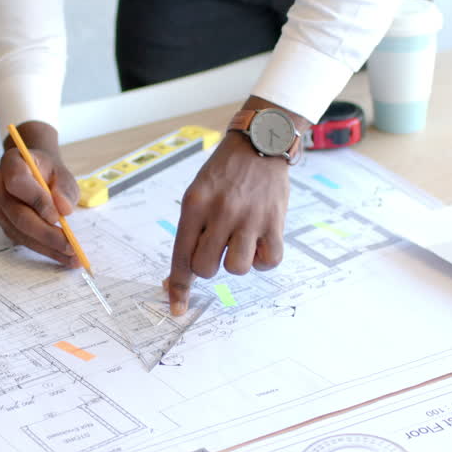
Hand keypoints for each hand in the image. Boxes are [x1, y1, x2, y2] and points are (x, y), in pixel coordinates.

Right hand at [0, 121, 80, 264]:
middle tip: (70, 246)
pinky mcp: (3, 223)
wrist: (36, 173)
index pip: (17, 182)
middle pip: (18, 214)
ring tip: (72, 256)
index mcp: (11, 163)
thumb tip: (64, 209)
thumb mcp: (62, 172)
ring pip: (19, 231)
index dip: (36, 200)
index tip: (57, 216)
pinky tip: (62, 255)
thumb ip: (65, 188)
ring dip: (47, 247)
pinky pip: (21, 240)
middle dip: (46, 233)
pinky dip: (43, 249)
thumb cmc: (48, 172)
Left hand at [166, 130, 288, 315]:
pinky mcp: (274, 221)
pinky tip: (259, 244)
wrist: (260, 142)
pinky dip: (262, 260)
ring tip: (240, 241)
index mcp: (194, 205)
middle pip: (206, 268)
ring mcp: (249, 217)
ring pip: (237, 268)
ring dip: (236, 262)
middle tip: (217, 246)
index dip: (178, 287)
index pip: (181, 256)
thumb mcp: (197, 194)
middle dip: (209, 265)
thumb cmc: (224, 173)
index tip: (176, 308)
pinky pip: (268, 261)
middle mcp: (220, 212)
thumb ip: (189, 233)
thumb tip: (177, 279)